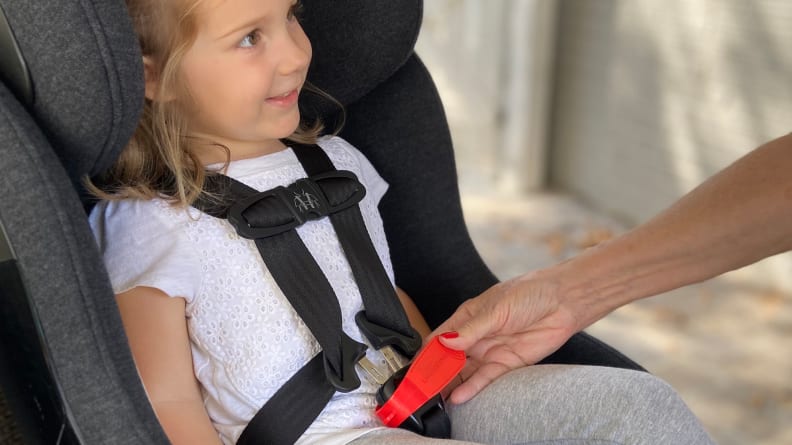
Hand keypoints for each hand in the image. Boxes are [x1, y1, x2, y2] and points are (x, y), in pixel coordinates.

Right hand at [433, 271, 578, 403]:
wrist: (563, 301)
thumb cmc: (529, 293)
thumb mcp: (496, 308)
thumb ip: (471, 329)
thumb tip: (446, 342)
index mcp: (466, 318)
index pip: (439, 338)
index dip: (426, 354)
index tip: (415, 368)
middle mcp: (475, 336)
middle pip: (450, 359)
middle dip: (436, 374)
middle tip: (423, 389)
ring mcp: (490, 351)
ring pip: (465, 372)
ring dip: (452, 384)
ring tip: (437, 398)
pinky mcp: (507, 363)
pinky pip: (486, 379)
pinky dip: (472, 388)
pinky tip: (459, 396)